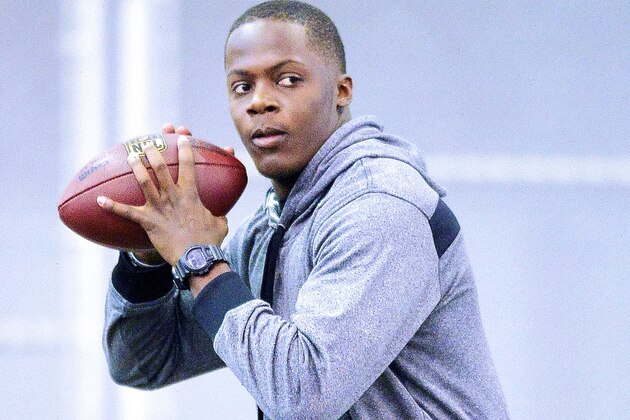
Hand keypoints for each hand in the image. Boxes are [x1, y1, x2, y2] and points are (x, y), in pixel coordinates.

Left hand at [98, 125, 228, 265]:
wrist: (196, 256)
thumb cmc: (209, 240)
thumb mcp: (220, 224)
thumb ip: (219, 216)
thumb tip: (222, 216)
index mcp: (190, 194)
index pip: (188, 165)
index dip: (185, 149)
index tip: (181, 138)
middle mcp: (173, 196)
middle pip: (161, 168)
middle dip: (153, 153)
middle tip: (148, 143)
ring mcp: (159, 208)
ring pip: (144, 182)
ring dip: (136, 167)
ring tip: (131, 156)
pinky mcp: (148, 221)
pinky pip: (126, 212)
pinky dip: (112, 206)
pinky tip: (99, 199)